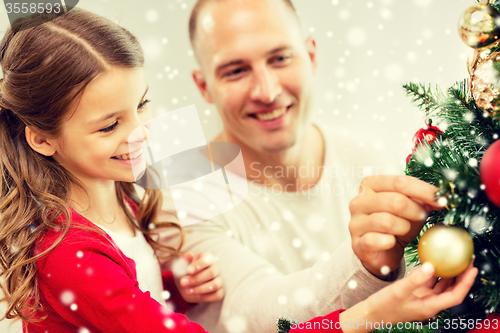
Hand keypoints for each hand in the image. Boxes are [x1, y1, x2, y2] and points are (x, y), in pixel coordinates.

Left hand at [175, 252, 224, 303]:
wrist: (187, 284)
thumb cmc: (185, 271)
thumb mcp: (182, 264)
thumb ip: (184, 260)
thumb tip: (189, 255)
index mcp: (207, 258)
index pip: (207, 260)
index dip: (198, 265)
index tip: (189, 270)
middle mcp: (216, 267)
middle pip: (211, 272)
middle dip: (196, 279)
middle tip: (182, 282)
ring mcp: (219, 279)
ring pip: (215, 285)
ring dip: (200, 289)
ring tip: (187, 291)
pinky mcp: (220, 291)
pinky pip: (217, 295)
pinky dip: (206, 297)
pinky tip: (197, 296)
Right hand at [339, 262, 477, 332]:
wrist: (371, 313)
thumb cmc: (384, 306)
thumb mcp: (399, 291)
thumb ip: (415, 278)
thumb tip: (431, 265)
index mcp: (429, 307)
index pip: (455, 296)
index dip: (466, 283)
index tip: (472, 268)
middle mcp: (429, 303)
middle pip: (452, 290)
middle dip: (461, 276)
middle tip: (467, 259)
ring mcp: (423, 298)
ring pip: (442, 286)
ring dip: (450, 274)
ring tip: (455, 258)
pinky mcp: (416, 293)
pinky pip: (430, 282)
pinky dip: (435, 272)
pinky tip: (435, 261)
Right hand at [349, 175, 444, 278]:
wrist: (383, 251)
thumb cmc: (397, 225)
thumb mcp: (412, 208)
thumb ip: (423, 198)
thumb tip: (442, 196)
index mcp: (370, 185)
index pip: (400, 182)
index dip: (424, 190)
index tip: (442, 199)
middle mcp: (359, 201)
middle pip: (395, 201)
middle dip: (415, 211)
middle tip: (421, 217)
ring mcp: (355, 222)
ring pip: (387, 221)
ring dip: (403, 228)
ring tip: (404, 230)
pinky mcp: (356, 243)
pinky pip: (377, 240)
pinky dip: (390, 242)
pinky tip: (391, 242)